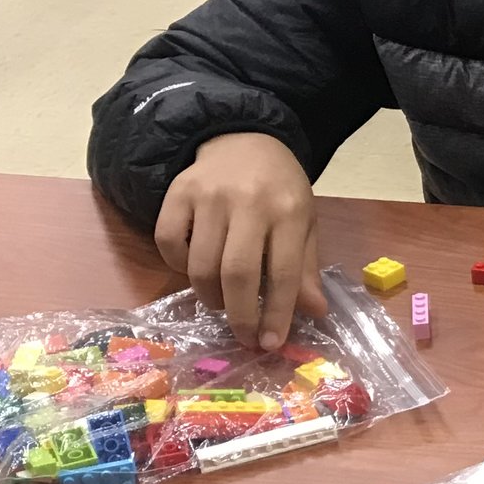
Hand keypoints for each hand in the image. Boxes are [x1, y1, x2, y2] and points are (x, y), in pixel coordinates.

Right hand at [154, 132, 326, 350]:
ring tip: (223, 302)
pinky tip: (195, 269)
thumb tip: (315, 312)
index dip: (276, 313)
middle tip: (244, 336)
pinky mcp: (177, 192)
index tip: (271, 343)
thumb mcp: (304, 222)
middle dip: (240, 315)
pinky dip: (177, 266)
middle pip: (236, 273)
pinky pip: (168, 243)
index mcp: (289, 210)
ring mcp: (209, 195)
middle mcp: (248, 201)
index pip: (284, 272)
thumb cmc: (280, 190)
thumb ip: (306, 267)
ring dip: (210, 297)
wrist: (243, 139)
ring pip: (199, 265)